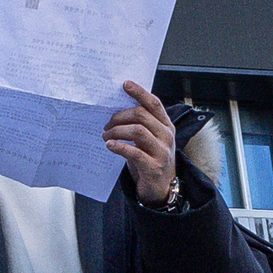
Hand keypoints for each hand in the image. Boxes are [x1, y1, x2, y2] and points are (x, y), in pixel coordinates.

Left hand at [103, 81, 176, 206]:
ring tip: (106, 136)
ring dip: (117, 131)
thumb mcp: (150, 139)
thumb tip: (117, 110)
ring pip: (137, 131)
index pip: (154, 103)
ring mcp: (162, 152)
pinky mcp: (154, 167)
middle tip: (107, 124)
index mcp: (166, 126)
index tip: (125, 84)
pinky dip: (120, 147)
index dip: (140, 92)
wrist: (161, 188)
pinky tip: (110, 145)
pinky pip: (135, 153)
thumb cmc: (151, 159)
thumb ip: (141, 125)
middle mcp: (166, 136)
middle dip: (120, 116)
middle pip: (142, 115)